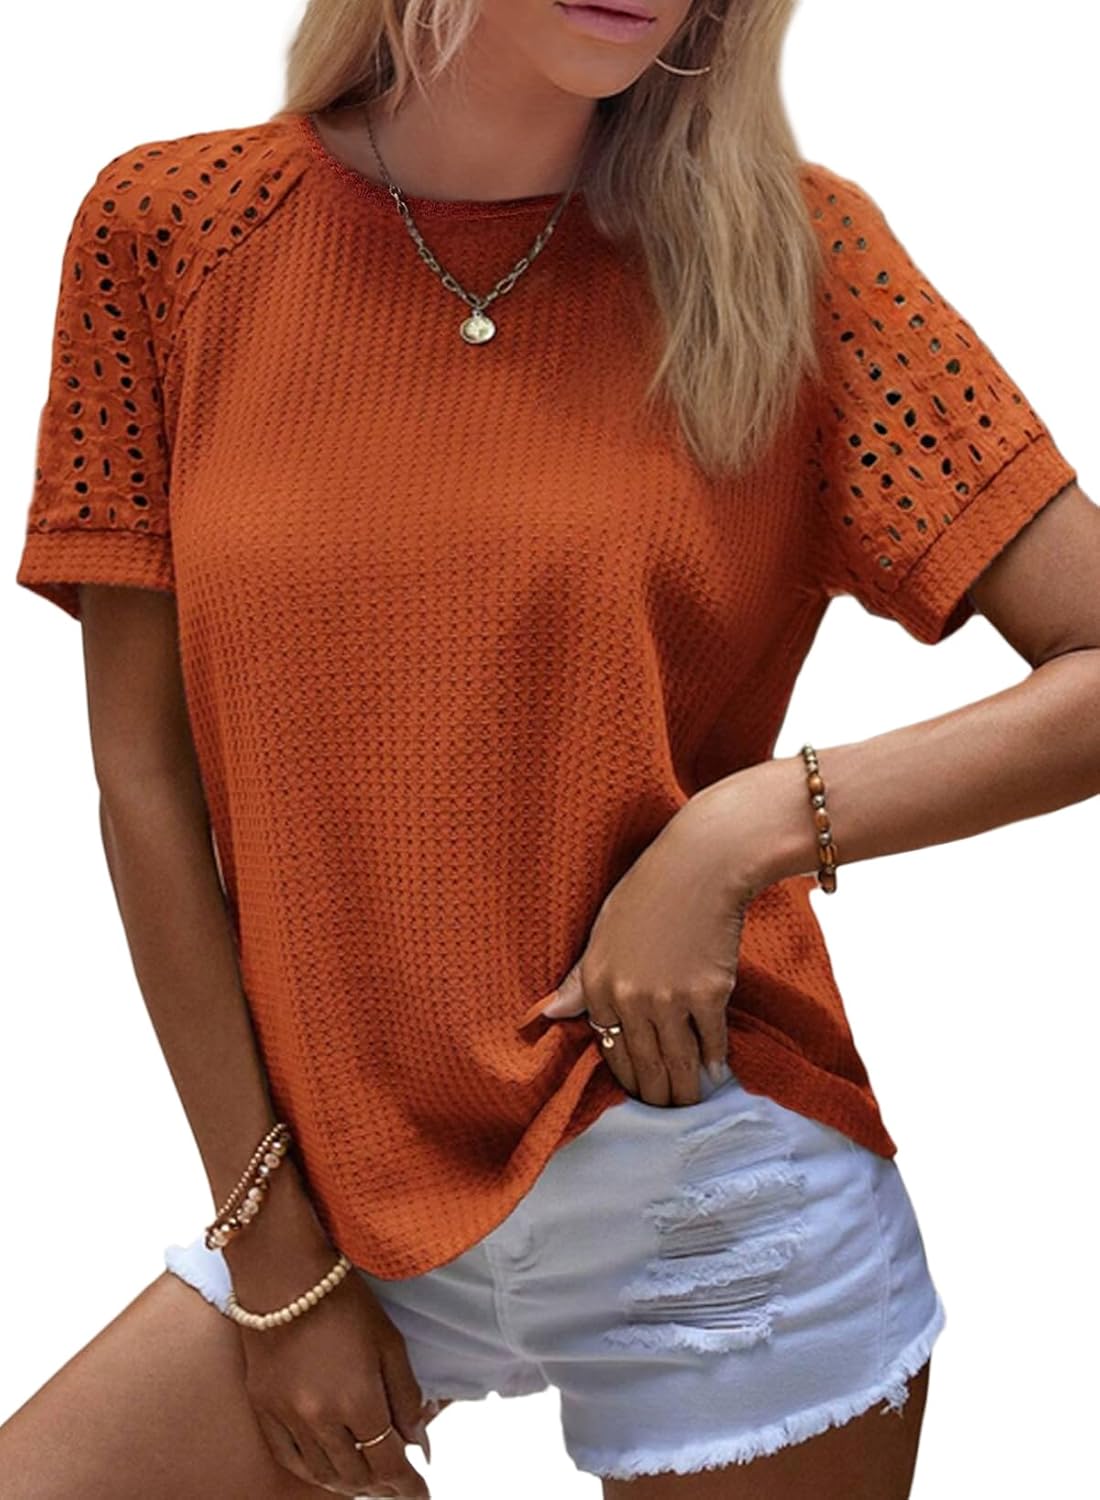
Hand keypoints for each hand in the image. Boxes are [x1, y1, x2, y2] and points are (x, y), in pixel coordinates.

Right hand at [235, 1251, 434, 1497]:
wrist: (283, 1275)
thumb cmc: (343, 1299)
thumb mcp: (389, 1342)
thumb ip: (406, 1396)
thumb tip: (419, 1443)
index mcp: (358, 1400)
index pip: (389, 1464)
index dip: (408, 1485)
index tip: (421, 1493)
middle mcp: (320, 1419)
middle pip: (357, 1475)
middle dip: (383, 1487)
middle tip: (398, 1486)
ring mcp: (287, 1418)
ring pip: (323, 1475)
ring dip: (351, 1484)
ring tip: (369, 1482)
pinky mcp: (263, 1409)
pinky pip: (290, 1460)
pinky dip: (314, 1473)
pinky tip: (329, 1473)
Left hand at [533, 785, 763, 1105]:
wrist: (700, 867)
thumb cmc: (648, 891)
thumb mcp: (602, 931)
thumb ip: (579, 979)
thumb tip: (549, 1014)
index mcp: (598, 983)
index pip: (608, 1045)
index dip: (623, 1073)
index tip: (635, 1087)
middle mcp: (630, 998)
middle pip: (643, 1062)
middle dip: (654, 1093)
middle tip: (663, 1110)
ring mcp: (670, 1000)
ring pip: (677, 1061)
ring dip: (684, 1088)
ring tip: (688, 1102)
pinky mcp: (709, 996)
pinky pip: (711, 1042)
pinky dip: (714, 1059)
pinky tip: (716, 1070)